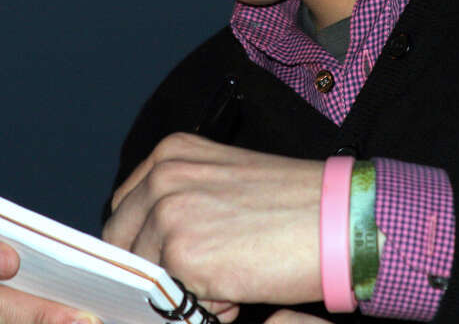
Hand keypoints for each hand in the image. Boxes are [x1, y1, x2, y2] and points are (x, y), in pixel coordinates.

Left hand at [103, 133, 323, 311]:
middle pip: (122, 240)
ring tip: (229, 278)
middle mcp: (162, 175)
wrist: (336, 216)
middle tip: (199, 278)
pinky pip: (169, 299)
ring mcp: (168, 211)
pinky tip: (237, 289)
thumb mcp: (222, 180)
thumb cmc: (291, 201)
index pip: (126, 207)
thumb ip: (181, 199)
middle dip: (153, 266)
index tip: (162, 260)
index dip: (143, 240)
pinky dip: (201, 306)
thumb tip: (153, 246)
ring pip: (144, 274)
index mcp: (171, 152)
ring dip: (180, 288)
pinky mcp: (181, 252)